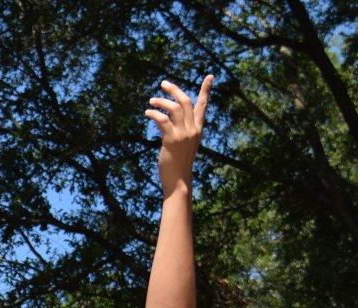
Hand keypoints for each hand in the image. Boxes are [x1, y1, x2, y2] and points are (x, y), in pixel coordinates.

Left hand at [146, 75, 212, 194]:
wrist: (178, 180)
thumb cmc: (178, 164)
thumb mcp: (183, 145)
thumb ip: (180, 131)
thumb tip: (168, 122)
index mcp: (197, 129)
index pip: (202, 106)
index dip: (206, 90)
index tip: (210, 76)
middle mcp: (193, 129)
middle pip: (185, 101)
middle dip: (174, 90)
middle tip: (163, 83)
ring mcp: (183, 134)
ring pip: (174, 108)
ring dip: (161, 101)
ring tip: (151, 101)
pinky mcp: (172, 139)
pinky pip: (163, 119)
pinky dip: (154, 113)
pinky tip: (148, 113)